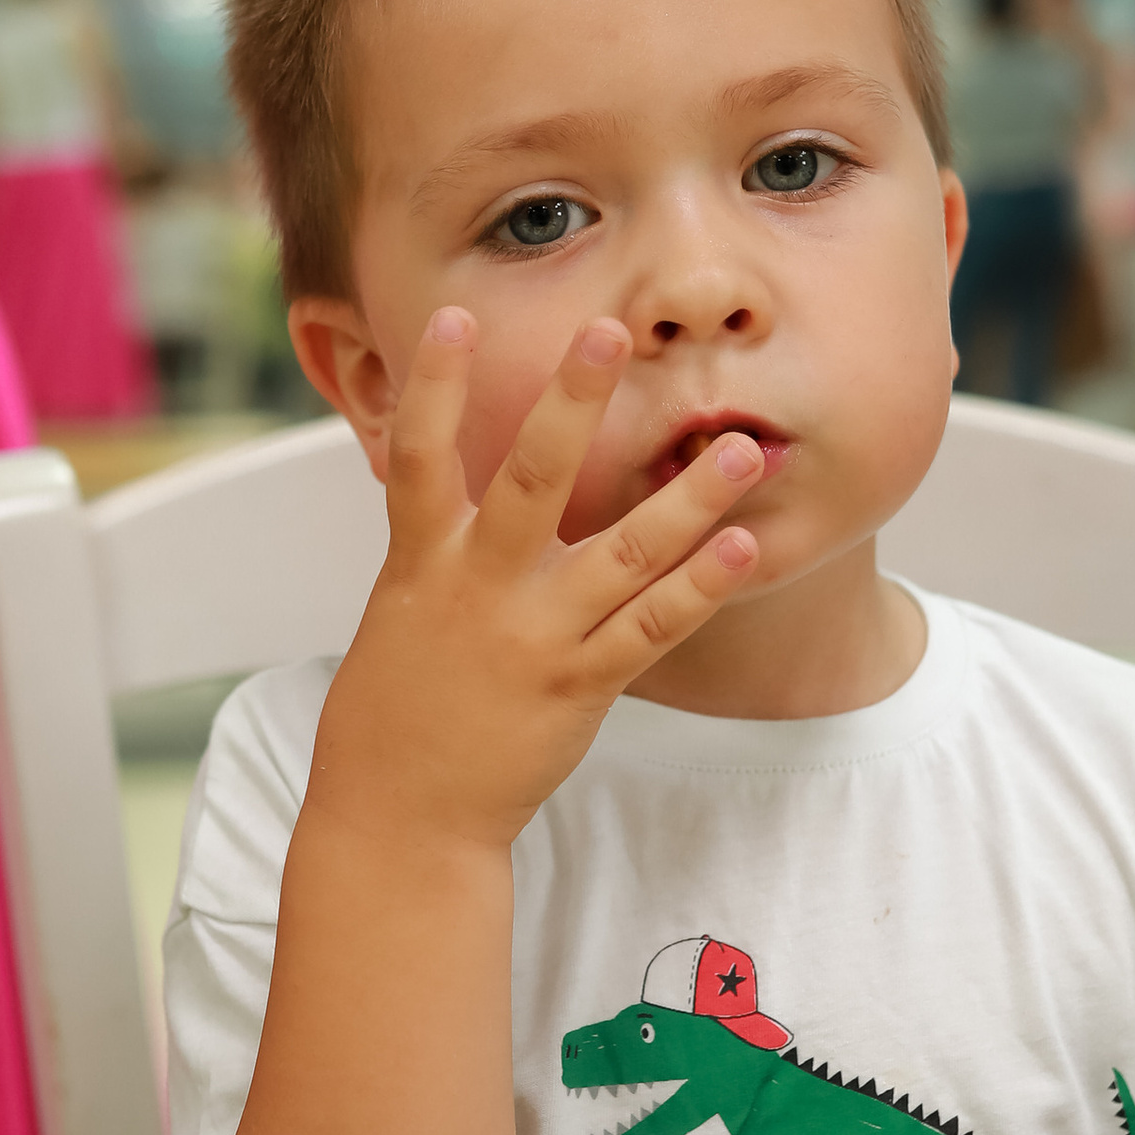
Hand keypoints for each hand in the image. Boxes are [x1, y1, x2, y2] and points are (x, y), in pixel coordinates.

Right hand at [313, 310, 760, 858]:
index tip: (453, 317)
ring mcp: (535, 639)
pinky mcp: (578, 688)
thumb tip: (444, 480)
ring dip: (687, 498)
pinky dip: (699, 587)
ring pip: (622, 554)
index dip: (435, 385)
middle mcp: (480, 590)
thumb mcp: (398, 610)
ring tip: (739, 448)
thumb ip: (437, 545)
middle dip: (571, 401)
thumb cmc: (394, 708)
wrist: (401, 817)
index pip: (421, 455)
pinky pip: (651, 630)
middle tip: (610, 331)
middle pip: (532, 478)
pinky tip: (740, 546)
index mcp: (422, 564)